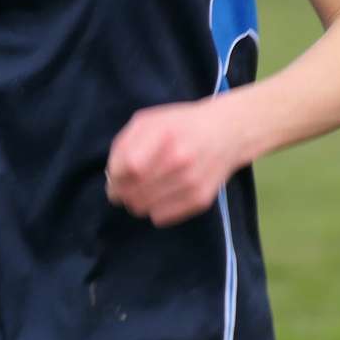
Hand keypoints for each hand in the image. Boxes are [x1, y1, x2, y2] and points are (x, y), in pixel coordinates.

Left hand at [105, 98, 251, 228]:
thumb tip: (112, 176)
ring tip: (144, 190)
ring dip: (136, 202)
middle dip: (121, 193)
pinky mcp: (201, 199)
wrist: (227, 132)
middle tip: (125, 188)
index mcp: (163, 135)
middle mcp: (179, 160)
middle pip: (132, 192)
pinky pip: (160, 218)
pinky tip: (160, 196)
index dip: (114, 177)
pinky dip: (153, 210)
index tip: (115, 178)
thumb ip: (125, 144)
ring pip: (143, 208)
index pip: (126, 168)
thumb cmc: (181, 125)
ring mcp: (191, 182)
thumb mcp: (149, 121)